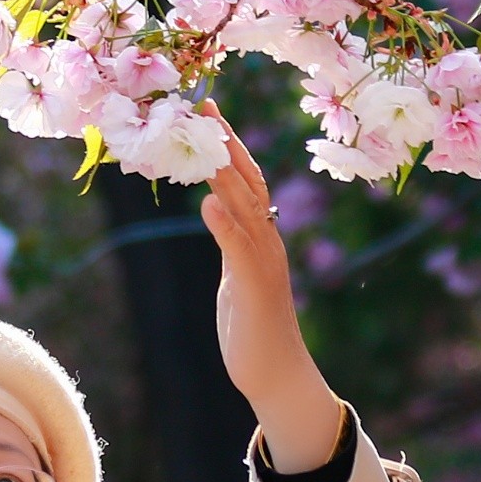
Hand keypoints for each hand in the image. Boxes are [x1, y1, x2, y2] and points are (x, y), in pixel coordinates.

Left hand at [202, 130, 346, 474]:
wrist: (277, 375)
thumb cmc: (254, 329)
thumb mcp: (236, 276)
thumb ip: (229, 241)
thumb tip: (213, 204)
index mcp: (260, 238)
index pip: (246, 179)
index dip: (227, 144)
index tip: (206, 111)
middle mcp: (267, 242)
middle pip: (249, 181)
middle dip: (226, 143)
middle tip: (203, 106)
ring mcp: (264, 263)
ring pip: (248, 207)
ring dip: (227, 171)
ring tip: (206, 139)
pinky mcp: (256, 288)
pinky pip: (240, 250)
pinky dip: (227, 223)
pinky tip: (211, 200)